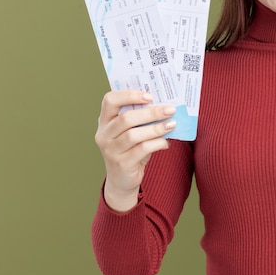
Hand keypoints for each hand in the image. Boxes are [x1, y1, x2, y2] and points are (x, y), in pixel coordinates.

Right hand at [95, 90, 176, 211]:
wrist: (122, 180)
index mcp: (105, 121)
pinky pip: (142, 149)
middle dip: (151, 112)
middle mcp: (104, 134)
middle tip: (170, 109)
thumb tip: (165, 106)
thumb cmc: (130, 149)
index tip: (150, 96)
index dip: (129, 95)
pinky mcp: (121, 163)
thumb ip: (141, 119)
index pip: (110, 100)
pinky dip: (157, 143)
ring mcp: (110, 150)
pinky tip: (166, 142)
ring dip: (156, 128)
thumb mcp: (131, 132)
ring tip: (172, 124)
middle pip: (126, 118)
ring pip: (134, 134)